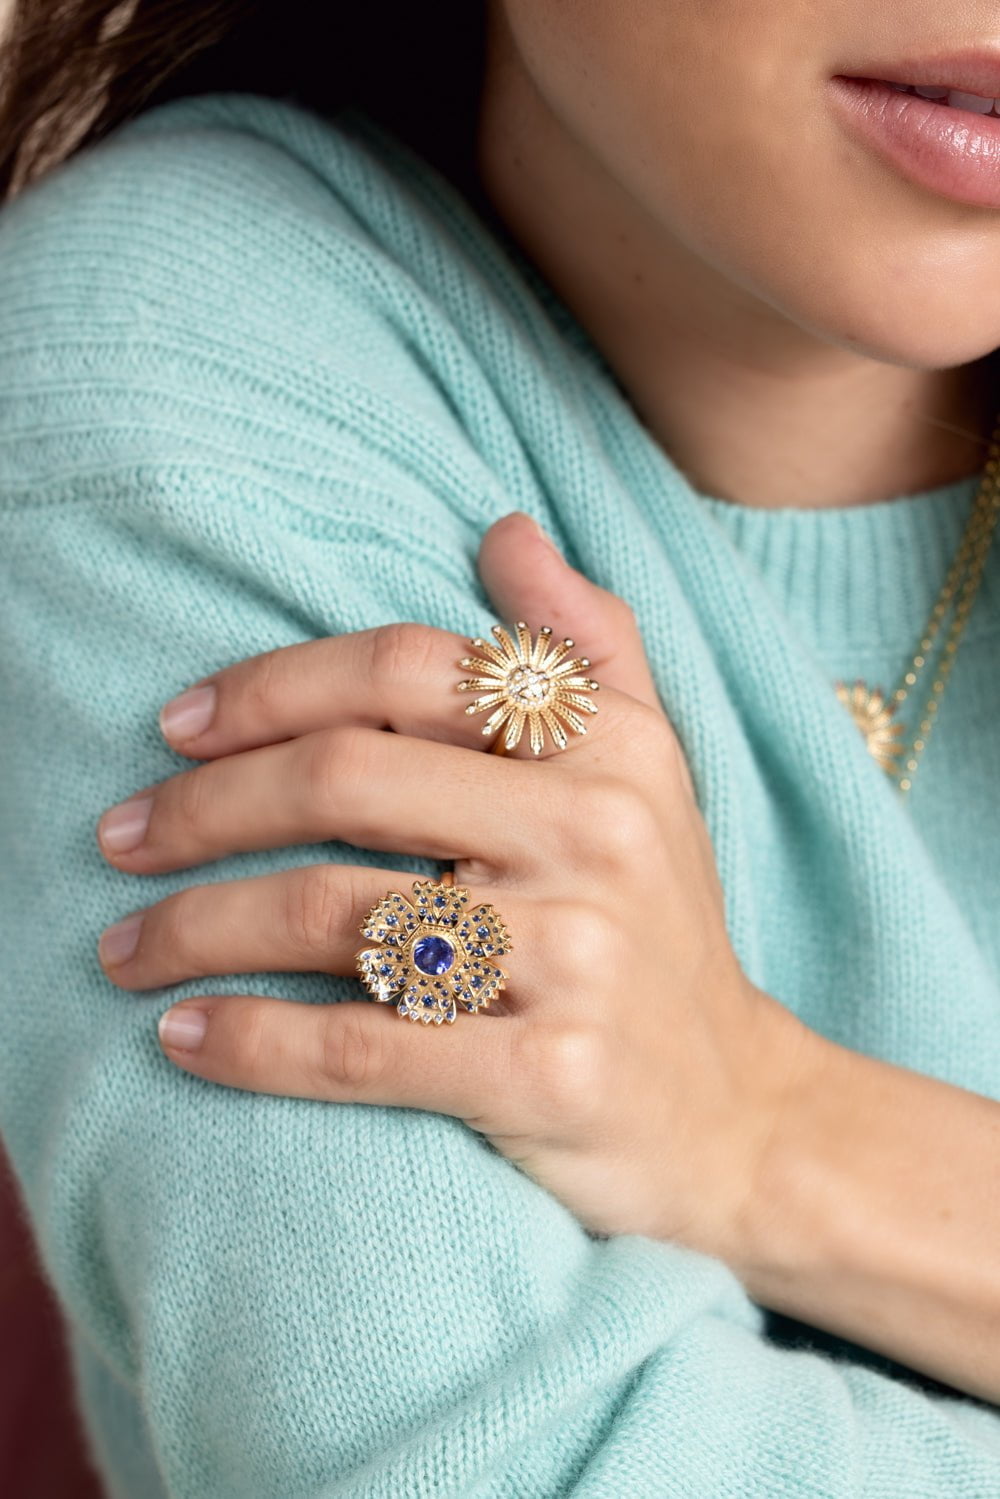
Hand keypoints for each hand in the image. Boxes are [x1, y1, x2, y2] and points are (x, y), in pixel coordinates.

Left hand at [95, 511, 817, 1262]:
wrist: (737, 1111)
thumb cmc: (662, 923)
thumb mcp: (652, 767)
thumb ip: (586, 641)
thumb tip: (503, 528)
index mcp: (607, 746)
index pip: (404, 671)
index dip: (270, 686)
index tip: (176, 727)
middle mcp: (595, 834)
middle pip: (343, 781)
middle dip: (200, 808)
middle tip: (118, 839)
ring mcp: (574, 957)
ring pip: (327, 914)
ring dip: (192, 927)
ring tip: (124, 948)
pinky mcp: (546, 1076)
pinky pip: (356, 1048)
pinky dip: (248, 1043)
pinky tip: (183, 1038)